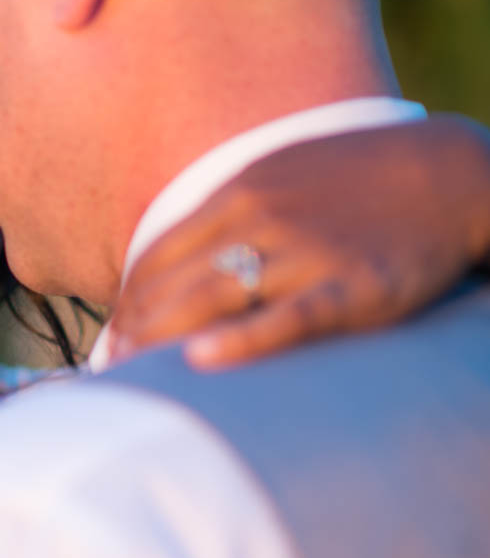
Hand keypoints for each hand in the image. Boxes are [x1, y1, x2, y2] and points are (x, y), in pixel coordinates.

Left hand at [109, 113, 489, 369]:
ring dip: (161, 344)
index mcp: (238, 193)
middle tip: (110, 377)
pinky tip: (202, 360)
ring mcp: (307, 253)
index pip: (155, 256)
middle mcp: (263, 219)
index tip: (109, 341)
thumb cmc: (356, 182)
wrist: (449, 173)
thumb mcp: (278, 179)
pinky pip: (287, 317)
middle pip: (171, 284)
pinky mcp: (352, 287)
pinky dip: (241, 340)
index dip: (124, 303)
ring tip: (134, 384)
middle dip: (131, 333)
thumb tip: (168, 272)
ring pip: (212, 300)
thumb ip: (224, 221)